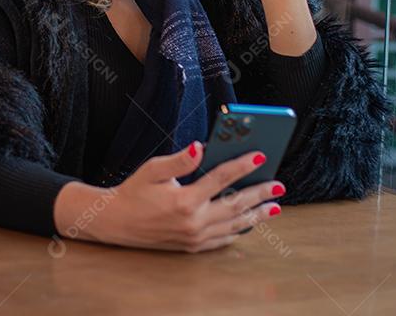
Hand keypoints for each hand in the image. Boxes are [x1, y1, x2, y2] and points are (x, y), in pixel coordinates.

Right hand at [54, 142, 284, 252]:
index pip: (221, 179)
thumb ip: (179, 161)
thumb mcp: (152, 170)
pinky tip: (250, 224)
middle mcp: (193, 222)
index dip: (242, 165)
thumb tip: (200, 147)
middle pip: (236, 204)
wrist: (117, 222)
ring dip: (256, 215)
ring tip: (274, 207)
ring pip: (234, 225)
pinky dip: (239, 230)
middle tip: (279, 185)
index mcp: (185, 200)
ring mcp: (195, 237)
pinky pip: (223, 239)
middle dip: (260, 193)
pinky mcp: (193, 246)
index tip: (260, 156)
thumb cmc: (133, 192)